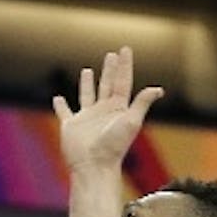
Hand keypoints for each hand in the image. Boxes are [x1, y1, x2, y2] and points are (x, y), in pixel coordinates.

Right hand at [53, 46, 163, 174]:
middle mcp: (103, 111)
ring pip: (87, 95)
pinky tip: (58, 99)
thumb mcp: (131, 122)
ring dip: (88, 83)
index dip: (124, 65)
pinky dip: (60, 106)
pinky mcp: (71, 126)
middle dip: (110, 70)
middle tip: (111, 55)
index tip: (125, 50)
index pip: (122, 81)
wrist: (93, 166)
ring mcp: (87, 118)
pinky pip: (64, 113)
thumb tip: (159, 89)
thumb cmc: (113, 146)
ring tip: (88, 71)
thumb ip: (142, 103)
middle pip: (107, 84)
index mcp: (118, 108)